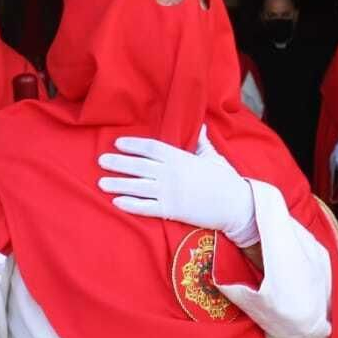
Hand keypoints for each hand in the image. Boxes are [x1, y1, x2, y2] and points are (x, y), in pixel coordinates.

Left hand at [99, 126, 257, 245]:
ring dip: (117, 184)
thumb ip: (203, 143)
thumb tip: (201, 127)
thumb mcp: (214, 157)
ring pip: (136, 186)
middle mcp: (171, 173)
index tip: (118, 143)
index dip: (133, 145)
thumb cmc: (226, 179)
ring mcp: (169, 192)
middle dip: (118, 163)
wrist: (235, 204)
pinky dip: (129, 204)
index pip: (150, 148)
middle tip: (101, 161)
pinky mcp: (171, 210)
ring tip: (101, 183)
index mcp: (180, 157)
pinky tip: (116, 202)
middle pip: (138, 166)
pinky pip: (144, 207)